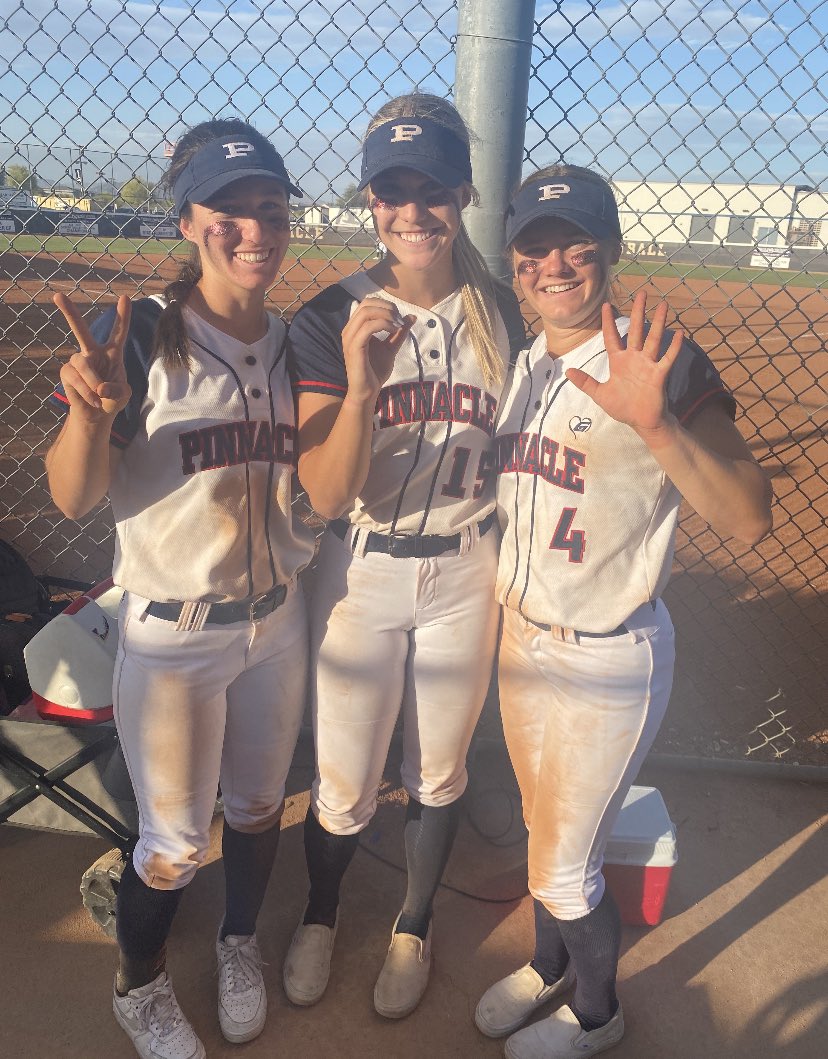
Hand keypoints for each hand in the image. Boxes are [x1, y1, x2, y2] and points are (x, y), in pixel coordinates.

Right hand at [54, 293, 131, 419]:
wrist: (97, 415)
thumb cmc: (112, 400)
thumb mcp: (123, 395)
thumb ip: (117, 390)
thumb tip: (100, 387)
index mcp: (112, 353)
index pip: (118, 332)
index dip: (122, 315)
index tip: (125, 297)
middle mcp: (93, 352)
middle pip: (80, 330)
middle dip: (70, 313)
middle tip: (57, 296)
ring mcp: (78, 361)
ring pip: (83, 364)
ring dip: (93, 381)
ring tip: (99, 395)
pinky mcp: (67, 373)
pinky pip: (76, 378)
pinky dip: (86, 392)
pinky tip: (93, 400)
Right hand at [340, 297, 412, 403]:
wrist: (367, 392)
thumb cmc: (375, 371)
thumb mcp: (391, 348)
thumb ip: (398, 333)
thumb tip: (411, 317)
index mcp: (355, 328)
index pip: (367, 303)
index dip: (385, 305)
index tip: (399, 317)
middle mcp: (349, 330)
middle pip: (366, 304)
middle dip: (386, 307)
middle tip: (399, 319)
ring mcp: (350, 338)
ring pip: (366, 312)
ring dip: (386, 315)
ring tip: (397, 325)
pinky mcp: (354, 347)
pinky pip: (368, 327)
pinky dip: (383, 324)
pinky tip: (393, 330)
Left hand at [565, 290, 683, 436]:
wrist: (641, 422)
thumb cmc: (622, 408)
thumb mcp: (600, 394)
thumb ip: (585, 382)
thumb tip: (567, 371)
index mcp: (618, 362)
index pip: (612, 337)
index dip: (608, 322)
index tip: (606, 305)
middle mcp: (634, 359)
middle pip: (636, 331)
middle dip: (638, 312)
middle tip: (643, 293)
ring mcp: (648, 365)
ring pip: (654, 339)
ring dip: (659, 322)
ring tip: (663, 304)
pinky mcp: (658, 375)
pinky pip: (667, 359)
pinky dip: (673, 347)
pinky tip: (679, 333)